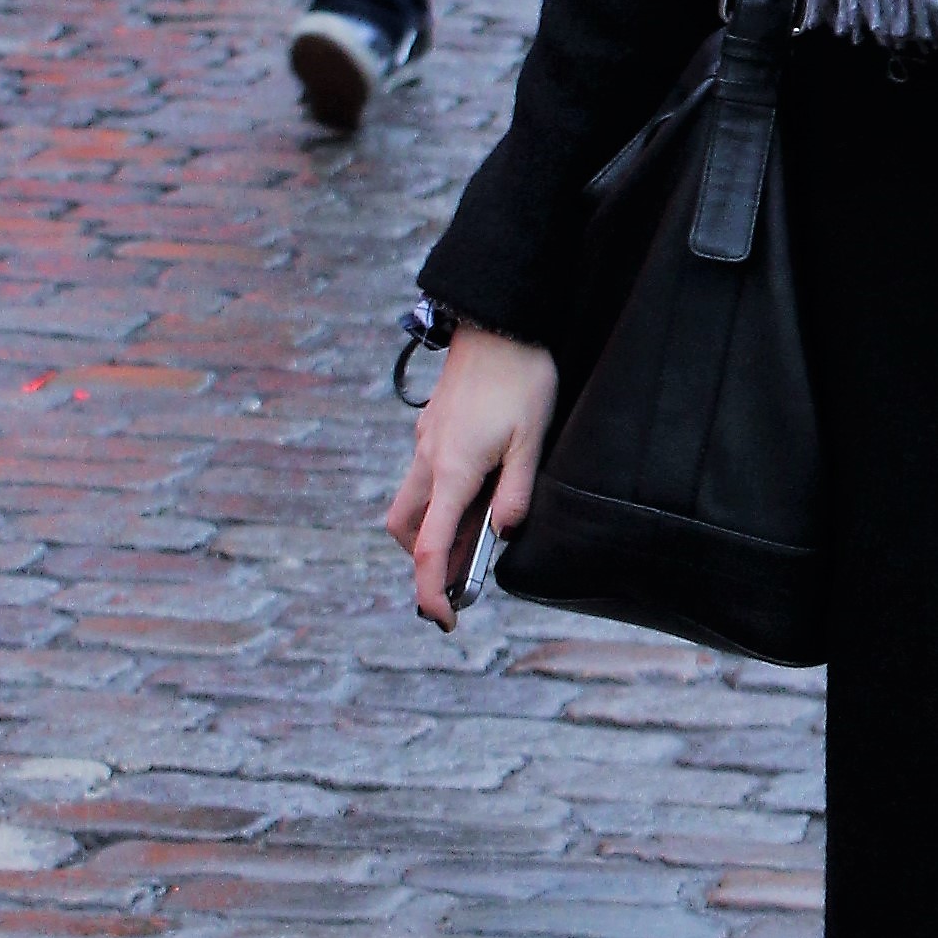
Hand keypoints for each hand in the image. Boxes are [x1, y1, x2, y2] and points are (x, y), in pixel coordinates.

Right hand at [387, 323, 559, 630]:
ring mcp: (427, 441)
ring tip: (481, 530)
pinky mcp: (434, 427)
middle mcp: (429, 459)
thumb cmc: (521, 377)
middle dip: (425, 557)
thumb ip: (516, 492)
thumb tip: (502, 536)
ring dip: (436, 525)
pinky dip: (444, 496)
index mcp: (453, 470)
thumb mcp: (531, 439)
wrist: (498, 319)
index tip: (445, 618)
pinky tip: (482, 486)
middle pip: (405, 528)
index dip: (431, 590)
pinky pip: (428, 474)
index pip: (428, 547)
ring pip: (414, 501)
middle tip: (464, 571)